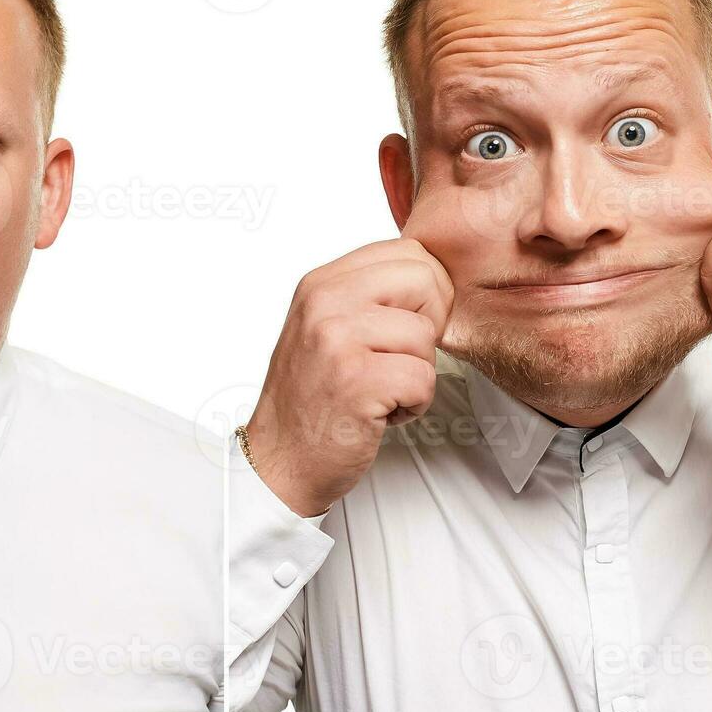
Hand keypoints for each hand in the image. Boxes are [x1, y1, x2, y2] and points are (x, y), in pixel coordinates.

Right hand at [244, 238, 455, 516]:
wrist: (279, 460)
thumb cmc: (309, 398)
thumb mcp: (324, 327)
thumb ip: (366, 295)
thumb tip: (432, 274)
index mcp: (320, 283)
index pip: (406, 251)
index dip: (426, 290)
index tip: (407, 323)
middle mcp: (324, 303)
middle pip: (425, 279)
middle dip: (431, 322)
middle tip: (402, 356)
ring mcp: (337, 340)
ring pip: (426, 335)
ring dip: (417, 372)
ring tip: (381, 390)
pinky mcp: (357, 381)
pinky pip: (424, 377)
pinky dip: (414, 404)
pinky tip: (382, 412)